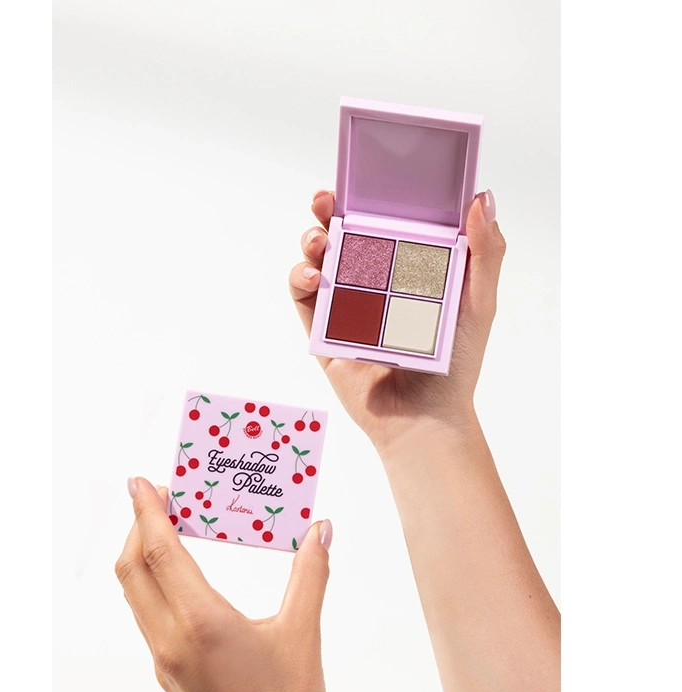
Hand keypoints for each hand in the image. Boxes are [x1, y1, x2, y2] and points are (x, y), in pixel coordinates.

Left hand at [116, 477, 332, 691]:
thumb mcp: (301, 635)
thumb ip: (310, 576)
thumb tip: (321, 530)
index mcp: (201, 624)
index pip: (159, 553)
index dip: (147, 511)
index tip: (139, 480)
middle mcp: (171, 640)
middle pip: (134, 570)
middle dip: (138, 525)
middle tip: (158, 494)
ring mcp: (165, 659)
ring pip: (137, 594)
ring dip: (144, 553)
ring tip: (167, 524)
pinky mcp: (168, 671)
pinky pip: (148, 614)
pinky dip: (154, 580)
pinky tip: (180, 571)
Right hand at [289, 189, 505, 456]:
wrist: (425, 419)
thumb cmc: (457, 364)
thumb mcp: (479, 305)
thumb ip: (485, 254)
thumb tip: (483, 197)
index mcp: (405, 268)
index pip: (381, 223)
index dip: (367, 198)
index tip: (359, 179)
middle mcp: (372, 282)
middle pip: (342, 236)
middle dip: (327, 212)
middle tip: (324, 200)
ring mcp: (346, 306)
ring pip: (318, 262)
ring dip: (310, 243)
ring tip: (318, 242)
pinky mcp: (324, 332)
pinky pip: (303, 300)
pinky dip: (299, 281)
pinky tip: (311, 277)